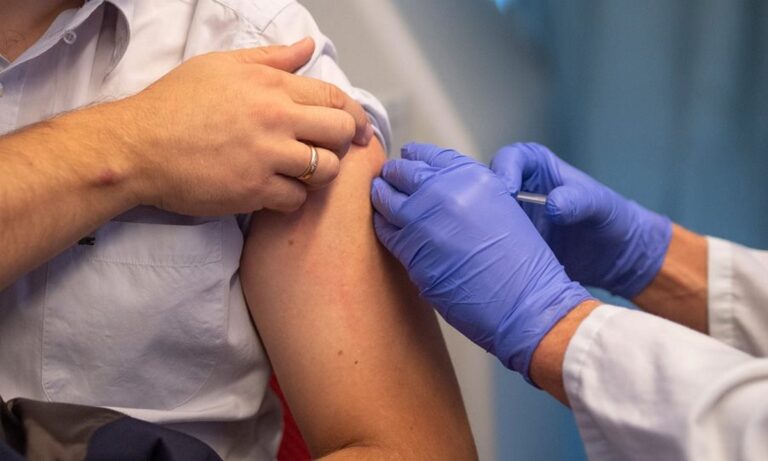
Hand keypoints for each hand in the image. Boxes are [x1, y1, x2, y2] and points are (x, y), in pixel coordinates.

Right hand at [119, 38, 373, 214]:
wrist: (138, 147)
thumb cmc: (175, 103)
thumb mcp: (221, 65)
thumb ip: (272, 58)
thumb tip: (308, 47)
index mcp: (272, 86)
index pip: (335, 98)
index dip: (354, 115)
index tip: (358, 130)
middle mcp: (276, 120)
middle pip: (341, 133)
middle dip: (344, 143)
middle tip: (329, 150)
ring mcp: (267, 157)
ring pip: (326, 170)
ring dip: (320, 173)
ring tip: (301, 171)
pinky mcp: (254, 191)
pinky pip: (297, 199)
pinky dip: (293, 198)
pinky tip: (277, 190)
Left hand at [371, 143, 590, 380]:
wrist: (524, 303)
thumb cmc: (521, 264)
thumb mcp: (502, 208)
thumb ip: (468, 193)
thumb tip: (437, 192)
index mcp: (471, 176)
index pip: (428, 155)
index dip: (413, 158)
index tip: (407, 160)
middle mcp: (444, 191)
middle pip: (402, 172)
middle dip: (393, 175)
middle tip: (387, 179)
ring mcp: (423, 219)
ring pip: (385, 198)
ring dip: (381, 196)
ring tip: (380, 197)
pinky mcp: (410, 249)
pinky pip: (385, 230)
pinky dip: (382, 225)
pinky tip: (384, 225)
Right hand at [491, 143, 671, 297]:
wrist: (614, 257)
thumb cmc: (611, 218)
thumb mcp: (601, 205)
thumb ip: (579, 200)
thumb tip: (552, 206)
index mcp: (535, 166)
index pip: (509, 159)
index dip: (503, 171)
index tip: (507, 191)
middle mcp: (516, 189)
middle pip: (484, 187)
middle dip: (479, 201)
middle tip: (487, 221)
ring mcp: (508, 218)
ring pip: (481, 218)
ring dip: (481, 230)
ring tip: (487, 245)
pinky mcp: (507, 244)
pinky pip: (489, 245)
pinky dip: (488, 252)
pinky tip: (493, 263)